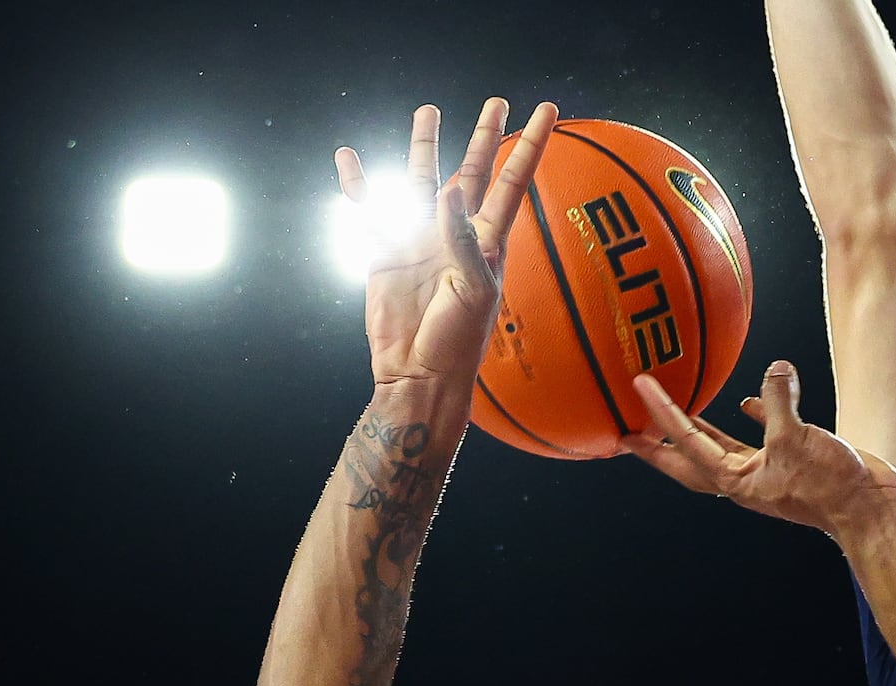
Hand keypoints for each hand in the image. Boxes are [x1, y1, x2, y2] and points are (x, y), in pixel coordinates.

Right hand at [342, 98, 554, 394]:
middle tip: (496, 102)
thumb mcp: (473, 291)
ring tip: (427, 112)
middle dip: (485, 136)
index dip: (530, 144)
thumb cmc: (458, 341)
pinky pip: (370, 208)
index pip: (513, 180)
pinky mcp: (385, 251)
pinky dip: (358, 182)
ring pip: (421, 179)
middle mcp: (456, 232)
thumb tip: (450, 189)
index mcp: (488, 240)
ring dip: (424, 147)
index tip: (547, 110)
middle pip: (474, 170)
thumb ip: (462, 240)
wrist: (417, 373)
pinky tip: (348, 158)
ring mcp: (420, 238)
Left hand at [621, 362, 895, 539]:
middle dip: (657, 446)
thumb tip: (775, 369)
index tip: (639, 388)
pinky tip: (748, 401)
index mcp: (735, 479)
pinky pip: (764, 436)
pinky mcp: (791, 461)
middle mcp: (744, 479)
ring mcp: (767, 471)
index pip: (687, 441)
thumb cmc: (829, 487)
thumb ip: (780, 400)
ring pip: (723, 447)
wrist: (868, 509)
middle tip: (627, 432)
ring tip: (680, 409)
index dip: (662, 412)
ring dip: (700, 429)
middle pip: (688, 460)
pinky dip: (755, 417)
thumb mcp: (797, 438)